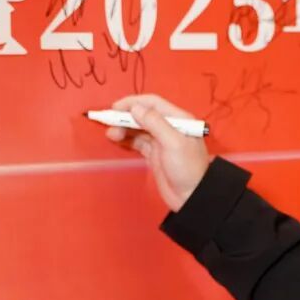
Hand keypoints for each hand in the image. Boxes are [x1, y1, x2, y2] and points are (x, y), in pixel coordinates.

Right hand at [105, 93, 209, 210]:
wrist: (192, 197)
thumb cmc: (187, 168)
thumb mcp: (173, 142)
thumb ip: (155, 123)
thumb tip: (135, 108)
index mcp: (178, 119)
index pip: (153, 103)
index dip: (133, 103)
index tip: (115, 107)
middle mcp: (169, 126)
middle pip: (143, 115)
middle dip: (125, 116)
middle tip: (107, 121)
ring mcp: (160, 141)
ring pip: (138, 129)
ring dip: (123, 128)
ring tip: (111, 134)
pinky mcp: (154, 154)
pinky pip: (137, 142)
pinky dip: (126, 139)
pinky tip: (116, 139)